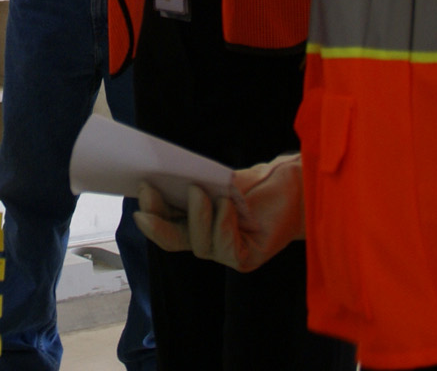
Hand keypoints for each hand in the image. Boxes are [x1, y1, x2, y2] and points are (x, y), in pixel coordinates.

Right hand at [132, 156, 304, 272]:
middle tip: (147, 196)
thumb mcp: (216, 182)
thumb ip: (190, 188)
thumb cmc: (256, 184)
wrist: (294, 189)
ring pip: (199, 244)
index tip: (142, 186)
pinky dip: (222, 224)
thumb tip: (158, 177)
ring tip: (199, 190)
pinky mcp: (245, 259)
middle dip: (158, 222)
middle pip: (174, 240)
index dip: (152, 210)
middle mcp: (208, 241)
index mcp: (195, 223)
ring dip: (197, 215)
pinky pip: (224, 247)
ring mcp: (225, 253)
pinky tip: (227, 204)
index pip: (166, 224)